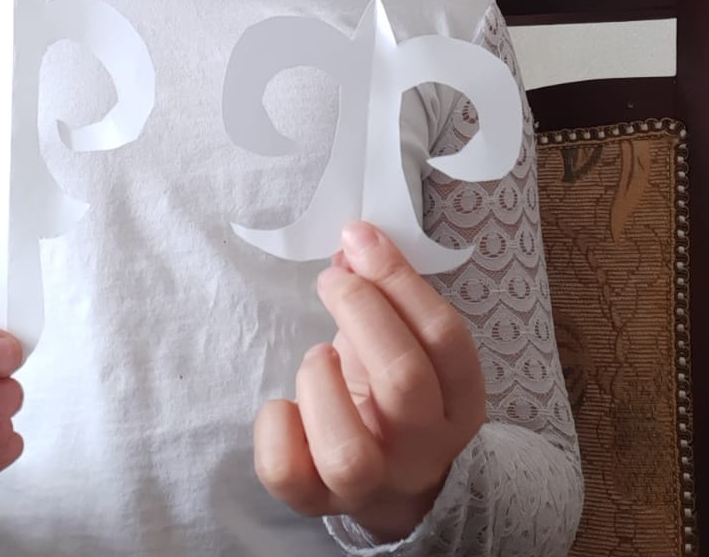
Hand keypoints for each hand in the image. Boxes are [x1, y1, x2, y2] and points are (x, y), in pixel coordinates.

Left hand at [253, 222, 485, 541]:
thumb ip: (384, 298)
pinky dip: (275, 426)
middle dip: (361, 310)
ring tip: (319, 356)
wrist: (392, 484)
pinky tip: (284, 403)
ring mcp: (371, 483)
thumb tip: (352, 244)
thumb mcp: (405, 344)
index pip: (444, 336)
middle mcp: (424, 449)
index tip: (360, 235)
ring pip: (347, 450)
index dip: (398, 277)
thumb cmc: (391, 392)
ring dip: (321, 382)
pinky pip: (287, 472)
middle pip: (403, 380)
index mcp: (459, 401)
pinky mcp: (317, 500)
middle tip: (334, 279)